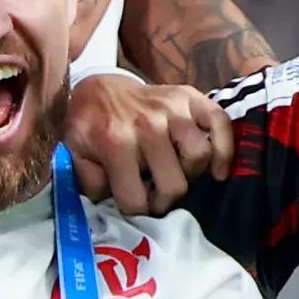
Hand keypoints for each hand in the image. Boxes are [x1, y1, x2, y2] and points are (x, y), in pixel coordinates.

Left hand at [60, 70, 235, 213]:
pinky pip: (221, 123)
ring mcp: (172, 109)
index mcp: (115, 142)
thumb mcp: (74, 152)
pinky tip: (216, 169)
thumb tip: (109, 199)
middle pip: (174, 185)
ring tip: (176, 173)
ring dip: (190, 173)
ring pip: (199, 156)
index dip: (135, 209)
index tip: (135, 203)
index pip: (136, 200)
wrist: (100, 88)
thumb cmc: (90, 125)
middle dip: (164, 199)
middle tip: (156, 194)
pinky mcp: (190, 97)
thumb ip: (87, 179)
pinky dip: (224, 149)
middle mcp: (147, 125)